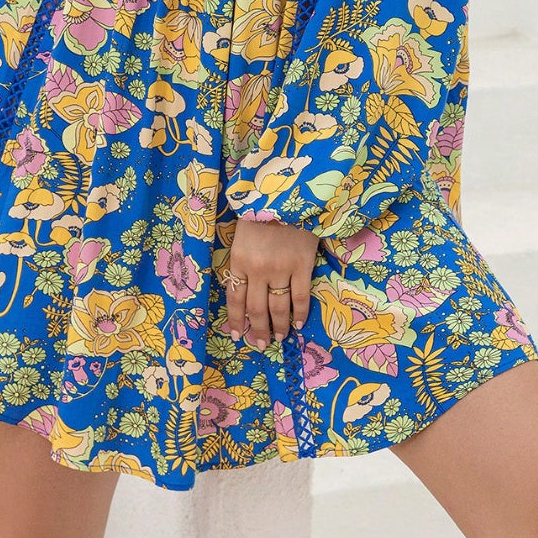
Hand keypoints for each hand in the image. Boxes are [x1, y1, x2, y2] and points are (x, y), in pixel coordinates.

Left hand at [225, 218, 318, 347]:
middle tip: (260, 344)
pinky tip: (299, 324)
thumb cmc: (260, 212)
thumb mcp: (241, 236)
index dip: (236, 320)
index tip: (238, 335)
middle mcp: (258, 269)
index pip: (235, 299)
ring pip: (278, 307)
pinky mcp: (302, 265)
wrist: (287, 192)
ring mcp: (281, 268)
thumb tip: (243, 291)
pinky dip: (300, 313)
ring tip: (279, 337)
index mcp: (239, 260)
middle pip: (256, 308)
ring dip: (278, 326)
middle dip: (257, 330)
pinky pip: (301, 296)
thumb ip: (241, 262)